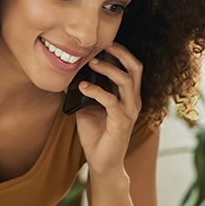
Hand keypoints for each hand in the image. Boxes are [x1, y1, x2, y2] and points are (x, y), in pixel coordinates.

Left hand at [74, 42, 142, 179]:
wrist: (102, 164)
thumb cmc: (96, 135)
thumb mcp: (88, 107)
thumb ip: (85, 91)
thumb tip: (69, 75)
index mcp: (128, 96)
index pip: (131, 67)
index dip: (121, 52)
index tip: (104, 41)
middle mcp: (133, 101)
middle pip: (136, 68)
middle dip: (121, 52)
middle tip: (104, 44)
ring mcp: (129, 112)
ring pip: (126, 81)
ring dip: (108, 69)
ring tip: (91, 62)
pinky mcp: (121, 123)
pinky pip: (111, 101)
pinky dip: (96, 90)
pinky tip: (83, 87)